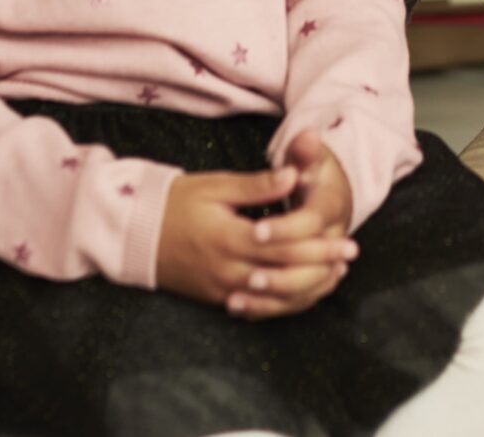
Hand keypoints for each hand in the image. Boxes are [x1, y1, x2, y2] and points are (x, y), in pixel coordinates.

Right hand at [154, 137, 358, 319]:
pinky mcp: (216, 298)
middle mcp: (227, 268)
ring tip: (335, 275)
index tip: (344, 237)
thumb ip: (256, 185)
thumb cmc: (176, 202)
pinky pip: (256, 307)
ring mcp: (221, 288)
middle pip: (284, 271)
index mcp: (229, 237)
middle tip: (350, 255)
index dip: (317, 243)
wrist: (133, 233)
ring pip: (274, 297)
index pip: (283, 244)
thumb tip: (294, 174)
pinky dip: (283, 303)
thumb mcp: (215, 186)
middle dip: (321, 264)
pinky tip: (302, 293)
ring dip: (308, 287)